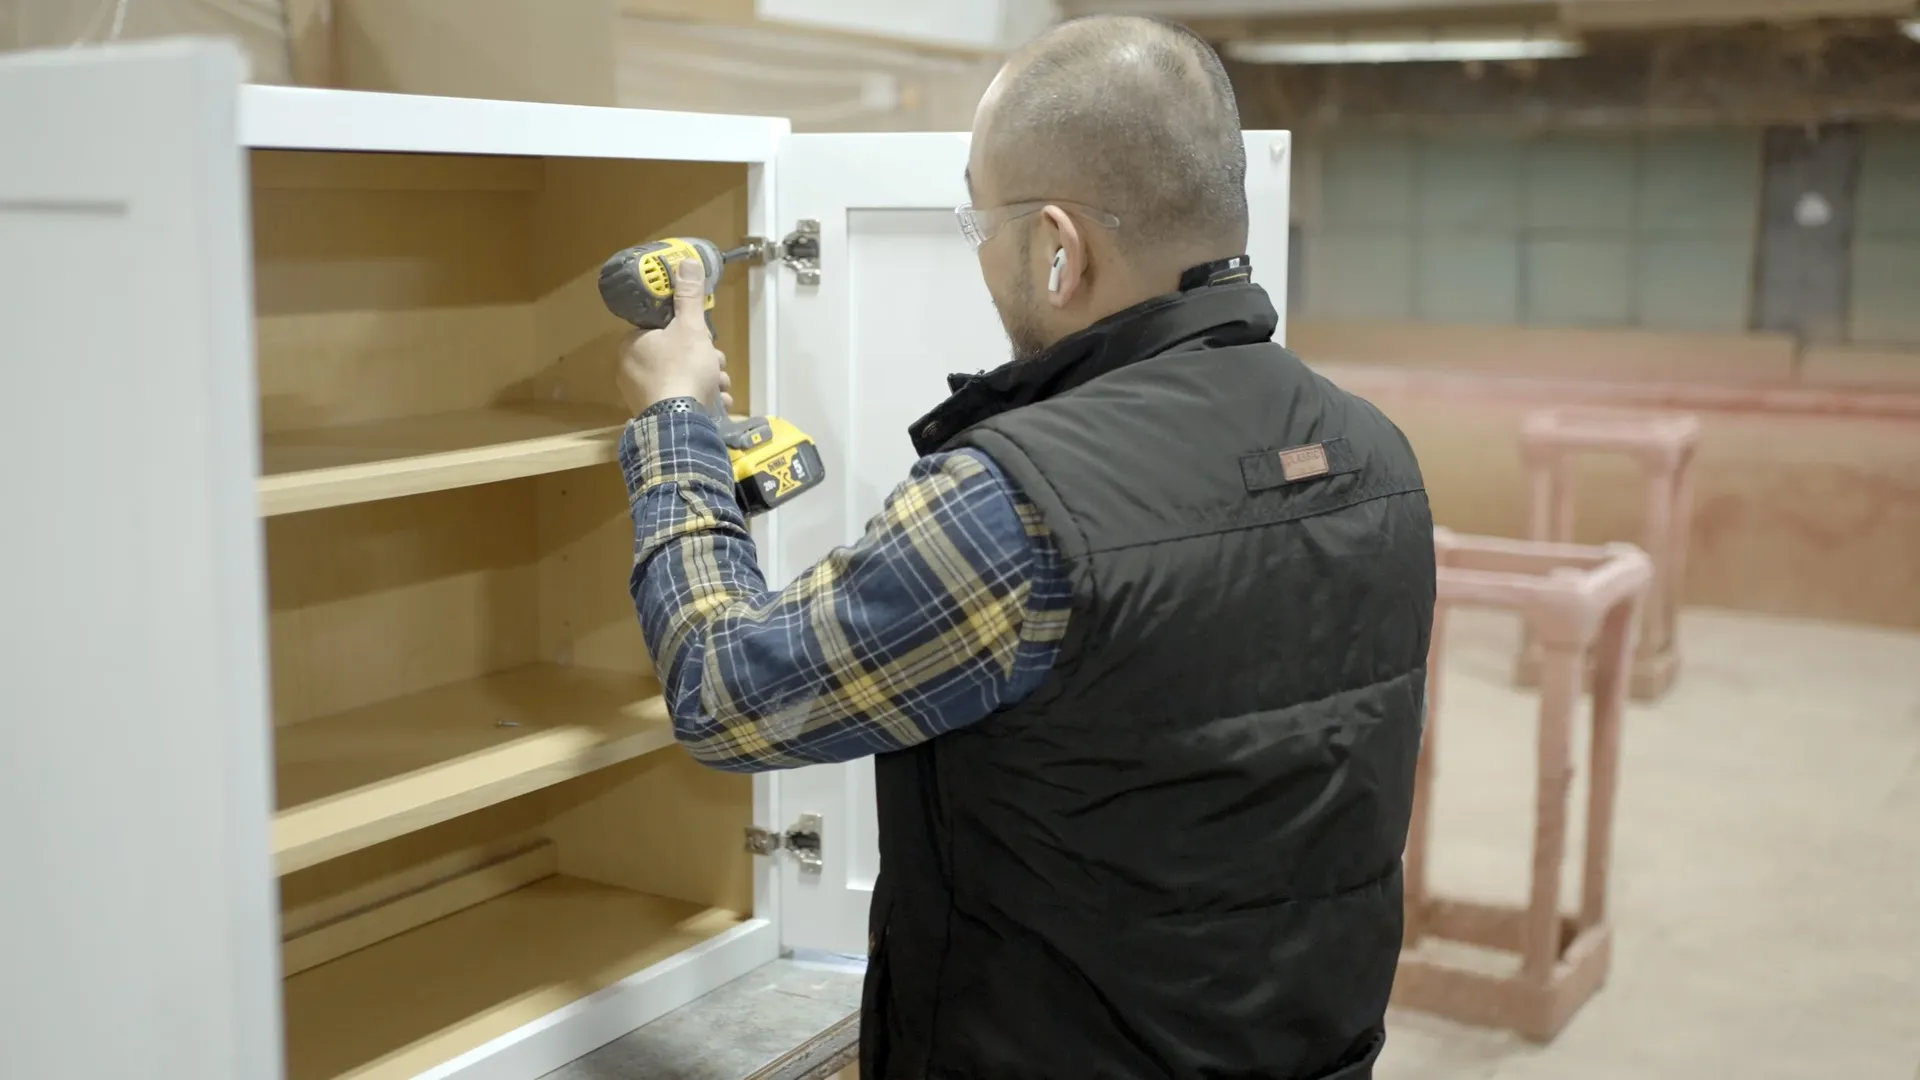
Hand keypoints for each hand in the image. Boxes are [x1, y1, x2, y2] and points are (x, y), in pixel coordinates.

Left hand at [616, 257, 731, 416]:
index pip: (660, 329)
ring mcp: (640, 396)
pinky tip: (715, 403)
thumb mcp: (691, 327)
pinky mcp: (653, 416)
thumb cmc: (683, 369)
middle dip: (703, 358)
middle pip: (674, 354)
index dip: (688, 330)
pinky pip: (678, 400)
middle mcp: (629, 370)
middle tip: (717, 364)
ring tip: (721, 387)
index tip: (705, 338)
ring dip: (706, 379)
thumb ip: (689, 295)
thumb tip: (686, 261)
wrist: (680, 423)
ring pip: (679, 378)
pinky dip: (698, 398)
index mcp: (631, 345)